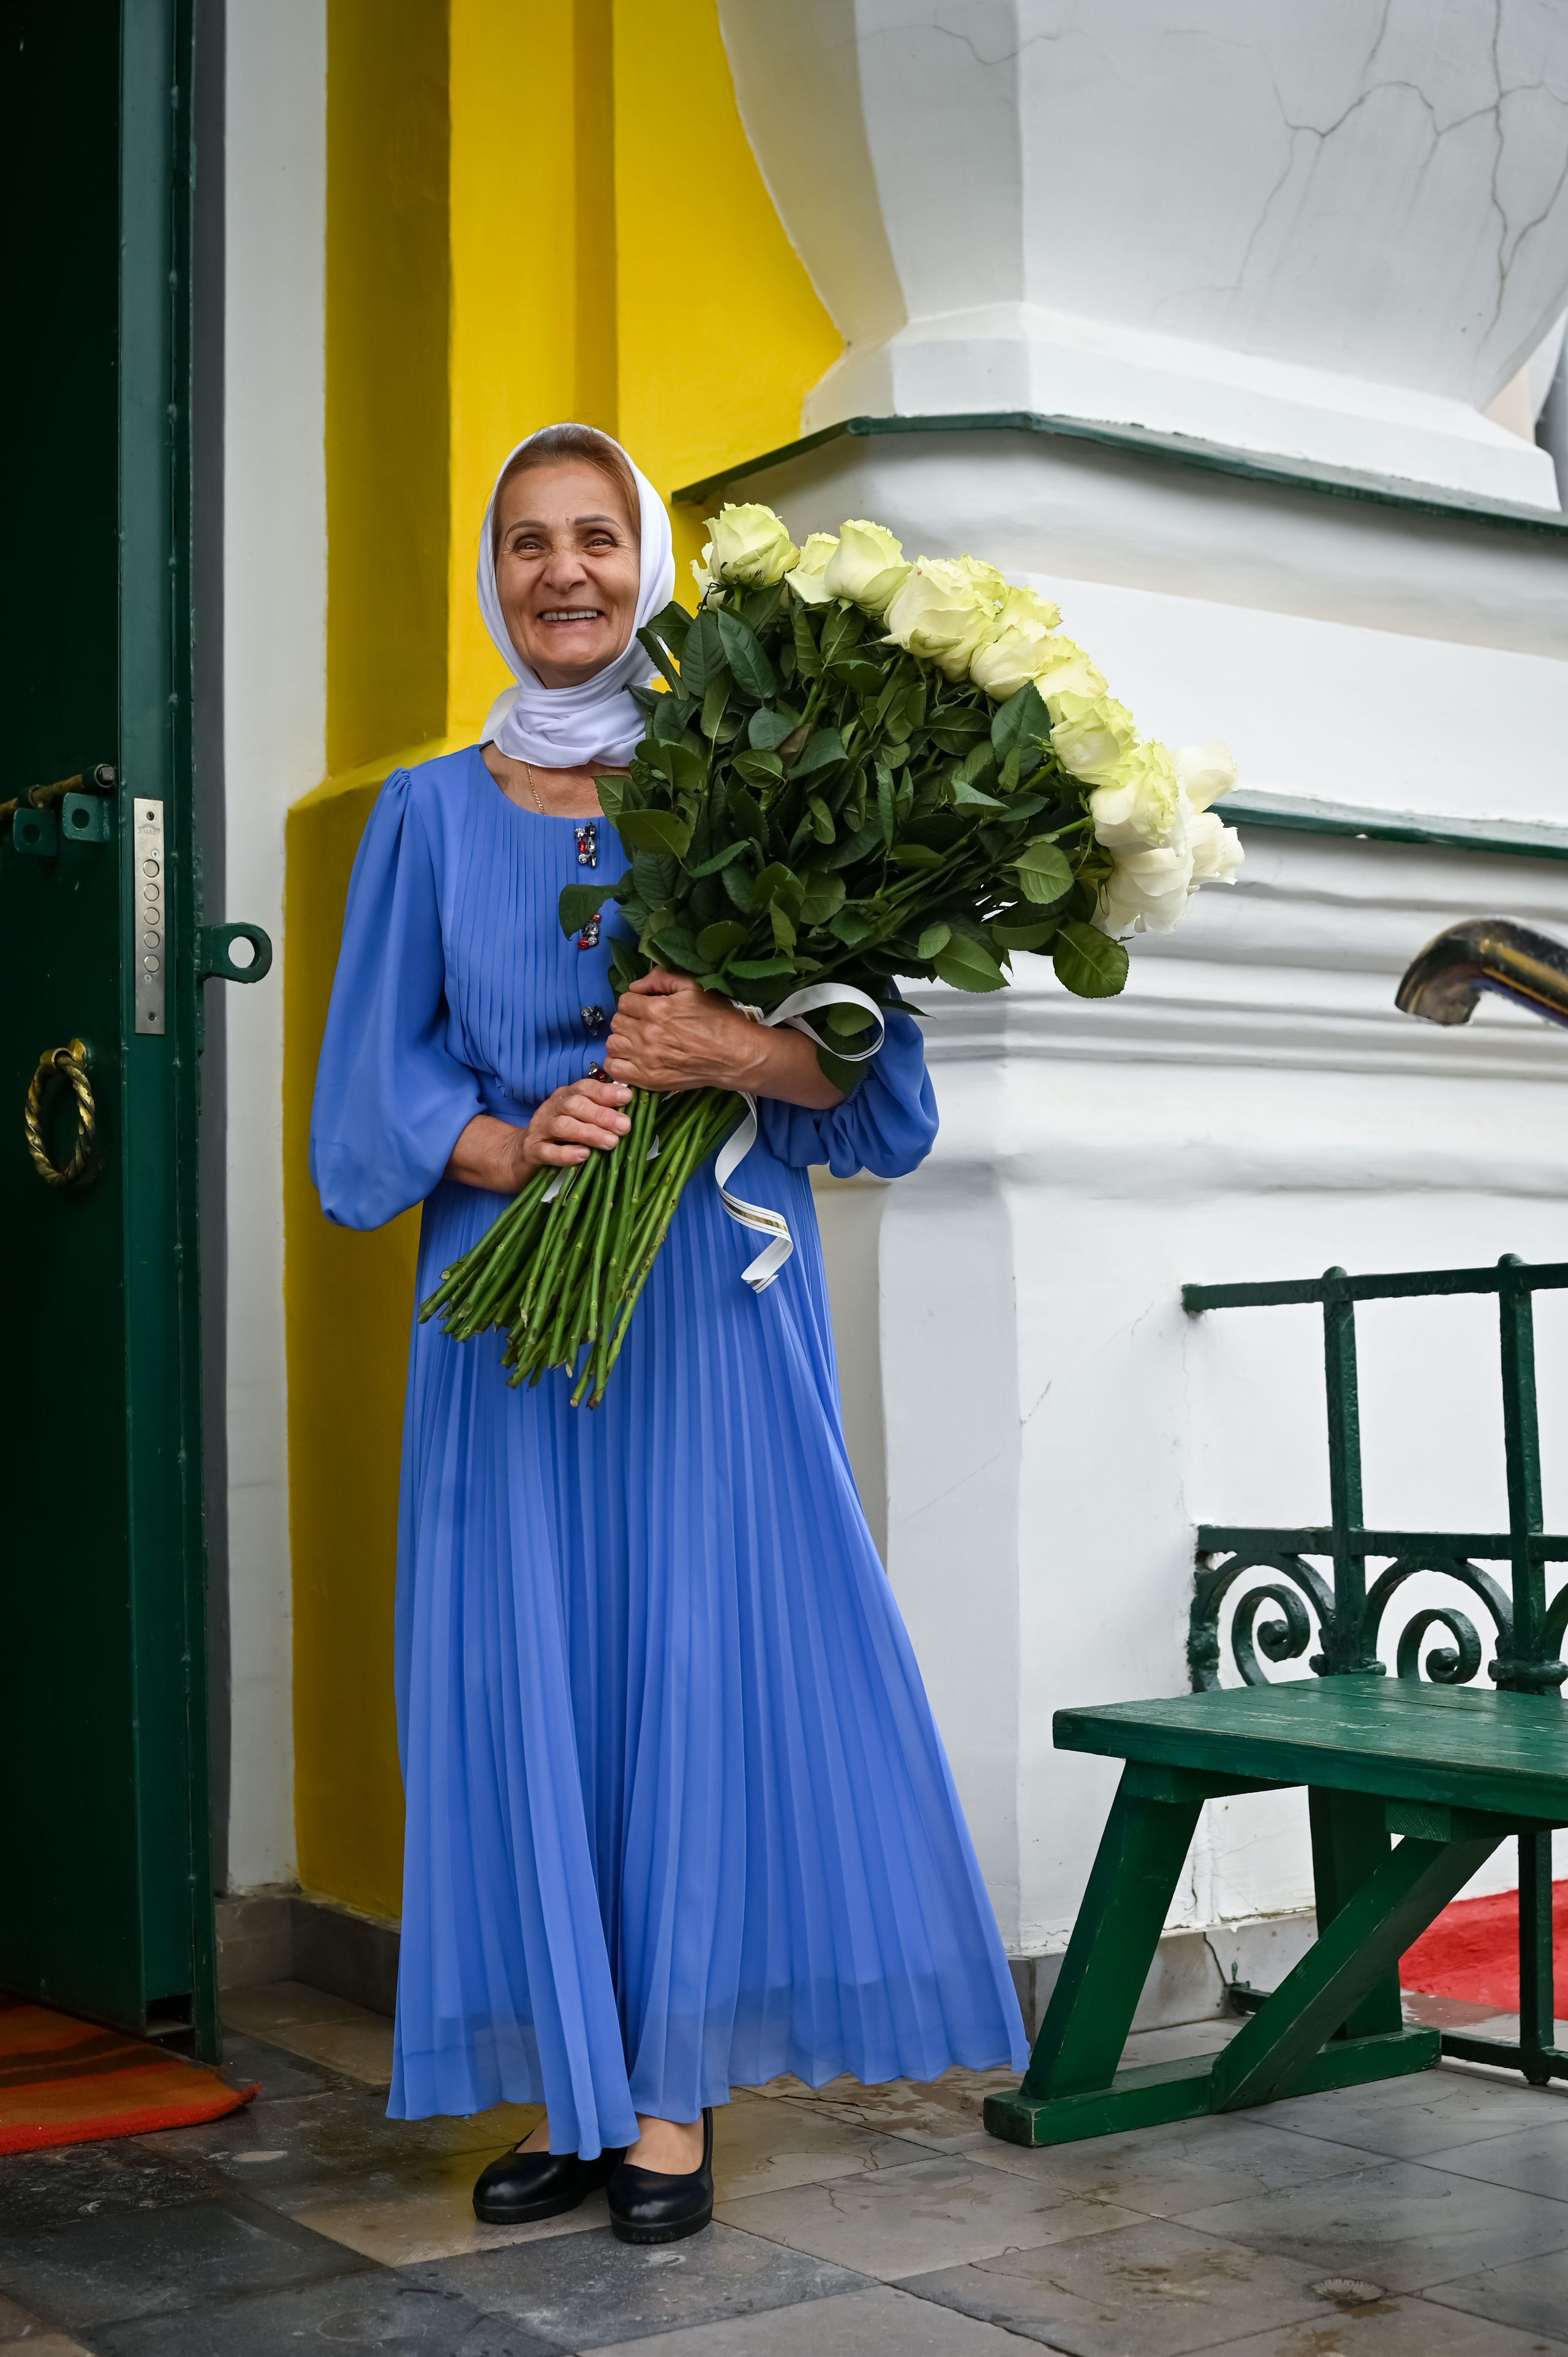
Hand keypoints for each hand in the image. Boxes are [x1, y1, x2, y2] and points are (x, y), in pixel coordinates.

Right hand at [443, 1081, 631, 1192]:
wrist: (522, 1156)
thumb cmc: (561, 1138)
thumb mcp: (580, 1121)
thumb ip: (601, 1114)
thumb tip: (632, 1112)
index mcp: (566, 1097)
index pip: (585, 1088)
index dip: (605, 1091)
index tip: (627, 1097)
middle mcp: (552, 1108)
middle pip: (575, 1105)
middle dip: (601, 1114)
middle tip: (624, 1126)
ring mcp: (539, 1129)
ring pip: (563, 1126)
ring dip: (588, 1132)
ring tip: (610, 1142)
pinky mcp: (531, 1151)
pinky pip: (547, 1151)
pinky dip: (565, 1153)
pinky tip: (583, 1155)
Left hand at [605, 971, 844, 1109]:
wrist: (735, 1055)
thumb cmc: (718, 1019)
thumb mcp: (694, 987)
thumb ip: (662, 979)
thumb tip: (635, 985)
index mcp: (656, 1010)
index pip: (624, 1001)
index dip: (635, 1001)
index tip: (646, 1006)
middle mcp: (646, 1034)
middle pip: (617, 1022)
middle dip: (629, 1019)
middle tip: (645, 1023)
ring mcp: (645, 1059)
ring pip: (612, 1044)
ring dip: (623, 1039)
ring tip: (638, 1040)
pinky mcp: (648, 1079)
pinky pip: (614, 1069)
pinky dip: (618, 1062)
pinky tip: (632, 1058)